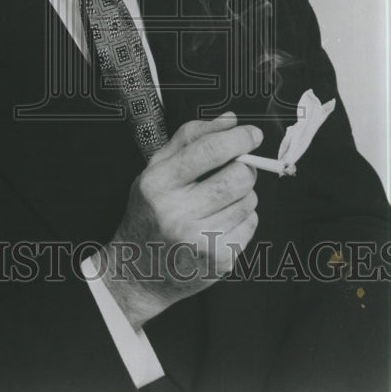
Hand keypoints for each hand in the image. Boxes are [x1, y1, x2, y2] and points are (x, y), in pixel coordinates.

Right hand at [97, 112, 261, 328]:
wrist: (138, 272)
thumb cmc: (150, 213)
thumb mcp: (156, 169)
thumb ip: (190, 138)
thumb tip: (230, 119)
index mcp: (157, 183)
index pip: (208, 151)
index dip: (238, 138)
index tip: (252, 134)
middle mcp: (176, 212)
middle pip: (237, 176)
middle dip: (245, 167)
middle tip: (236, 169)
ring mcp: (199, 239)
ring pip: (249, 201)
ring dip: (244, 194)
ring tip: (220, 200)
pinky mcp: (218, 259)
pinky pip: (251, 224)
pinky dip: (244, 218)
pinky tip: (222, 221)